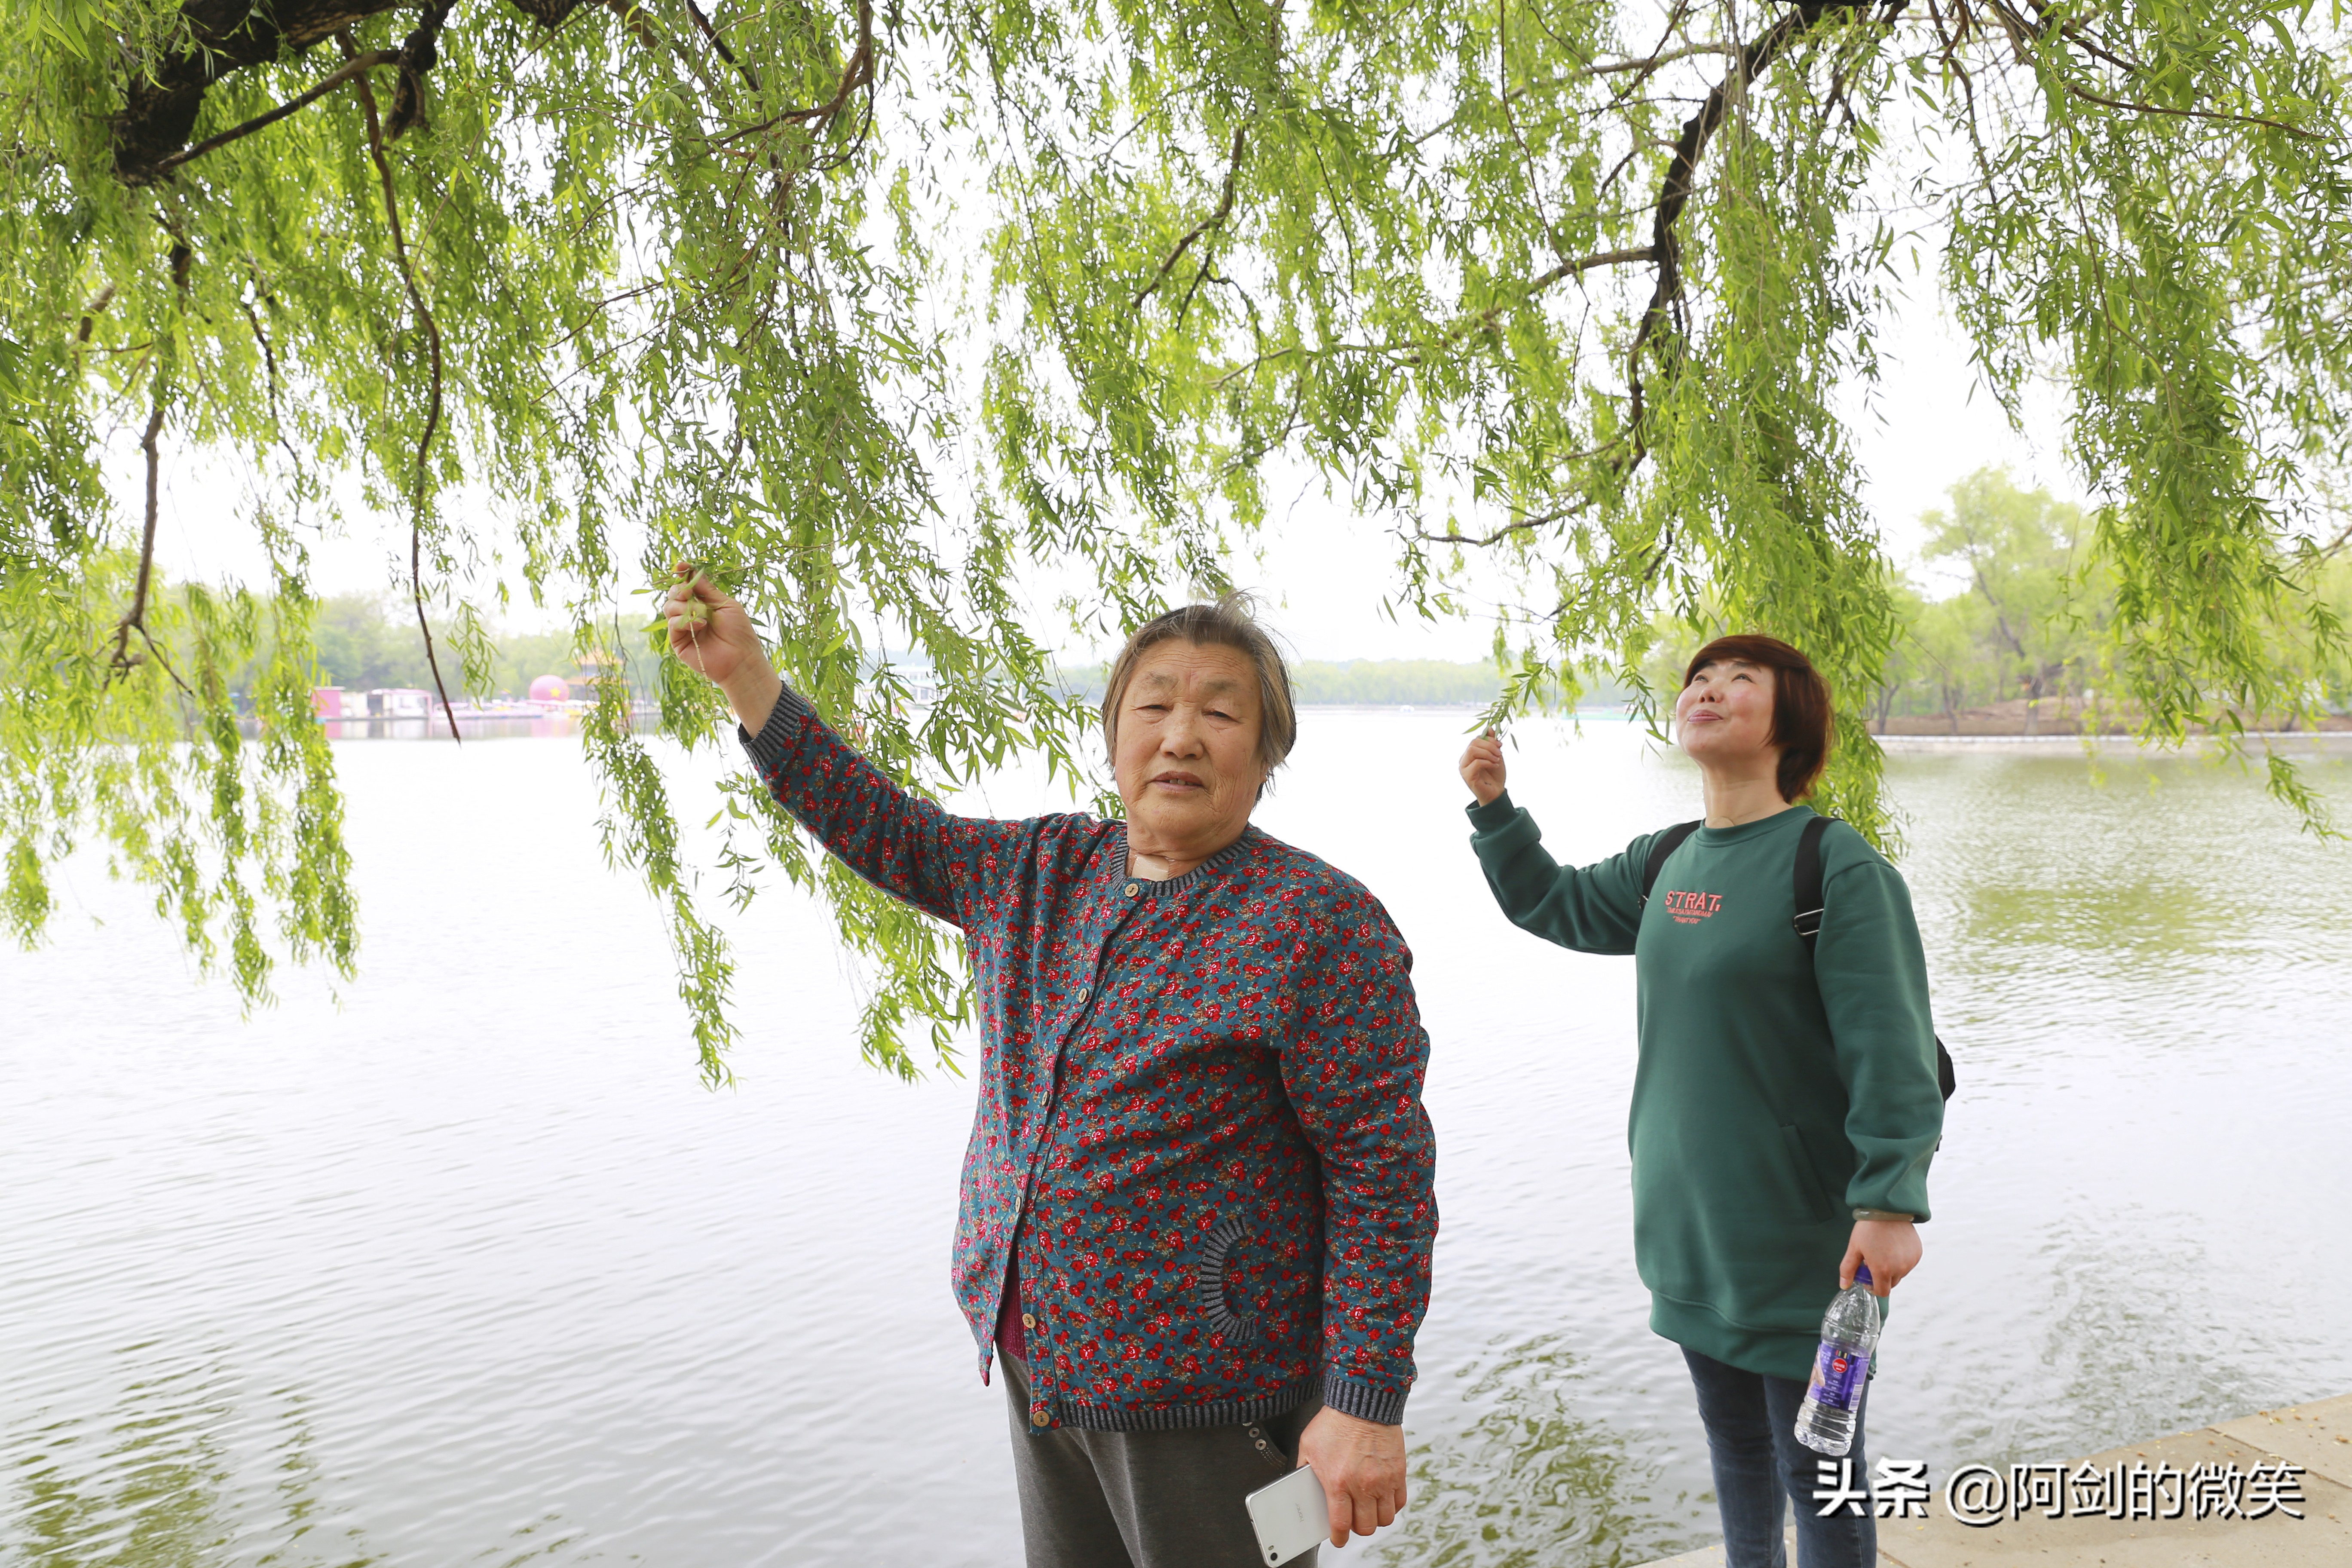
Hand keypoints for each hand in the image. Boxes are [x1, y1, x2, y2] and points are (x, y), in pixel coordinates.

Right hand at [661, 564, 780, 730]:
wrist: (741, 659)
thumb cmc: (739, 632)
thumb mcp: (725, 605)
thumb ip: (707, 589)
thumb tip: (691, 571)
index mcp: (703, 602)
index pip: (687, 584)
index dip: (682, 574)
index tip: (681, 566)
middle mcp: (691, 613)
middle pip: (674, 594)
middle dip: (679, 589)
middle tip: (689, 593)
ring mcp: (683, 627)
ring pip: (669, 607)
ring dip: (683, 605)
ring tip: (701, 613)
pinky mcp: (679, 641)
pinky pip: (672, 624)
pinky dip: (685, 621)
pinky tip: (701, 625)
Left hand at [1296, 1407, 1407, 1547]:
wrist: (1362, 1401)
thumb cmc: (1334, 1422)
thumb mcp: (1308, 1447)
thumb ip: (1304, 1471)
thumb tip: (1301, 1489)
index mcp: (1338, 1482)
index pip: (1340, 1524)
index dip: (1338, 1537)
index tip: (1337, 1538)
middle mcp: (1363, 1485)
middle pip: (1365, 1526)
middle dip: (1357, 1527)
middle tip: (1352, 1518)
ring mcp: (1383, 1480)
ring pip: (1384, 1518)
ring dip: (1375, 1517)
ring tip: (1367, 1508)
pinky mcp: (1398, 1472)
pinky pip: (1399, 1502)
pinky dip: (1391, 1505)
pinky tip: (1382, 1497)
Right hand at [1459, 729, 1506, 805]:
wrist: (1496, 792)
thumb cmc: (1495, 775)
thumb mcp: (1496, 755)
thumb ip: (1491, 743)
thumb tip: (1489, 727)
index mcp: (1469, 754)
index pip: (1476, 740)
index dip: (1489, 740)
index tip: (1500, 745)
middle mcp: (1464, 760)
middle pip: (1473, 743)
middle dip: (1489, 746)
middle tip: (1499, 753)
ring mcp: (1464, 768)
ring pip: (1472, 750)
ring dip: (1488, 753)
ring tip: (1497, 759)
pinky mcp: (1467, 776)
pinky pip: (1476, 763)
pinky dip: (1488, 762)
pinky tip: (1495, 765)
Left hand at [1840, 1218, 1920, 1296]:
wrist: (1887, 1209)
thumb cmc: (1868, 1228)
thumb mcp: (1854, 1248)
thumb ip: (1848, 1269)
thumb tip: (1844, 1285)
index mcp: (1882, 1270)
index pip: (1881, 1292)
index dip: (1873, 1287)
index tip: (1868, 1277)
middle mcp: (1899, 1269)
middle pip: (1891, 1284)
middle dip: (1881, 1277)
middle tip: (1873, 1261)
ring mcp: (1910, 1261)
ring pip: (1900, 1274)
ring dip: (1892, 1269)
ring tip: (1883, 1251)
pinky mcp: (1917, 1253)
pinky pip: (1909, 1264)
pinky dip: (1901, 1260)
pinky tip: (1893, 1247)